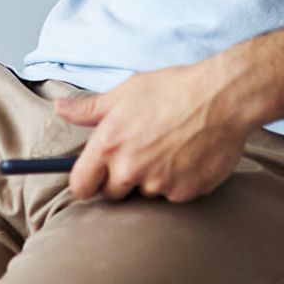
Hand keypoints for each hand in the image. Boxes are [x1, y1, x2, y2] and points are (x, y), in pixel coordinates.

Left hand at [54, 59, 262, 202]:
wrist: (223, 96)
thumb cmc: (174, 88)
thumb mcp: (127, 91)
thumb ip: (90, 108)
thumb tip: (61, 109)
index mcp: (109, 144)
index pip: (81, 186)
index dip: (88, 181)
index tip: (96, 175)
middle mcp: (130, 168)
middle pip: (112, 194)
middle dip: (122, 178)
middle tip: (142, 151)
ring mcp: (158, 184)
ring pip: (146, 193)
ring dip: (153, 178)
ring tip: (171, 147)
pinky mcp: (184, 193)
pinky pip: (173, 195)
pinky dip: (179, 181)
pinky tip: (189, 155)